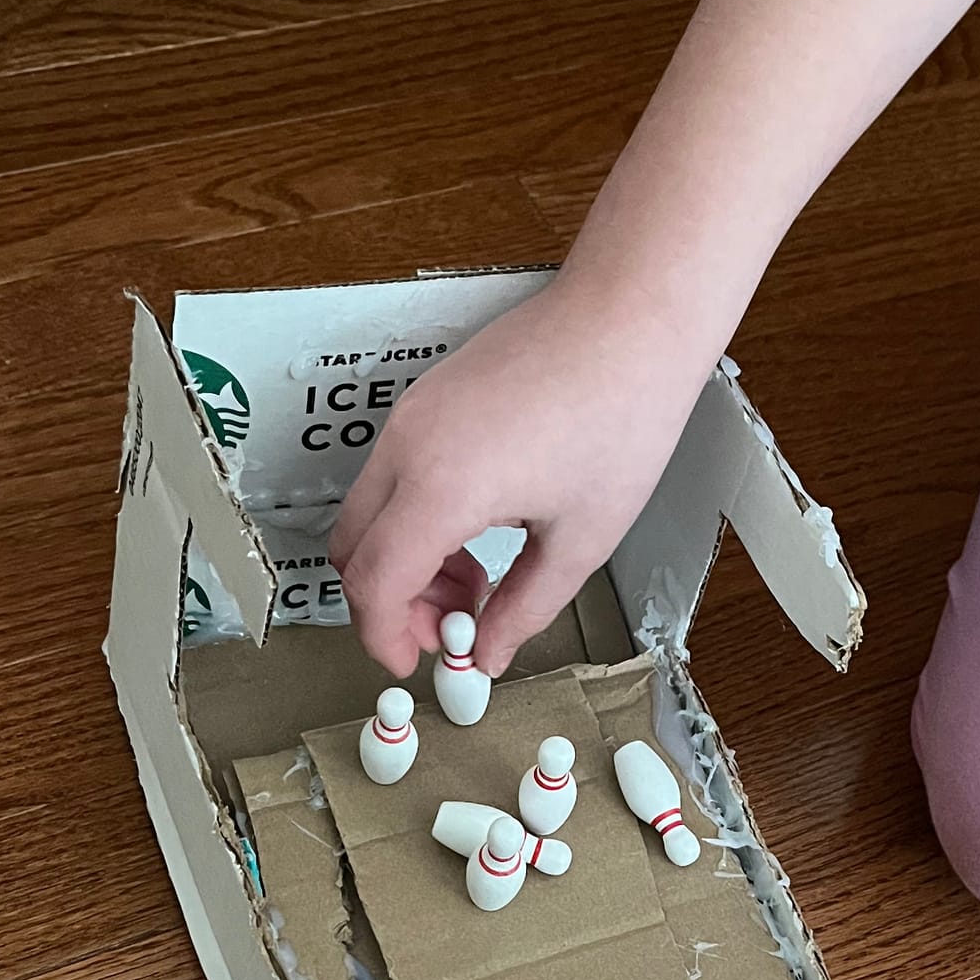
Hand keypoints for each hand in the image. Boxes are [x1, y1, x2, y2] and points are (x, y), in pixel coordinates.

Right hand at [330, 279, 703, 678]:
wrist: (628, 318)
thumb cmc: (619, 410)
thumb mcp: (580, 539)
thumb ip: (524, 608)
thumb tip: (491, 653)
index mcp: (442, 488)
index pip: (373, 584)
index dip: (385, 636)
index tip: (416, 661)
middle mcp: (410, 447)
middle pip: (351, 551)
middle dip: (390, 604)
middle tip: (451, 628)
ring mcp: (412, 417)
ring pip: (367, 514)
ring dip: (404, 563)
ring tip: (476, 579)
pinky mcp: (426, 400)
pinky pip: (390, 476)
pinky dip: (413, 520)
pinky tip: (476, 531)